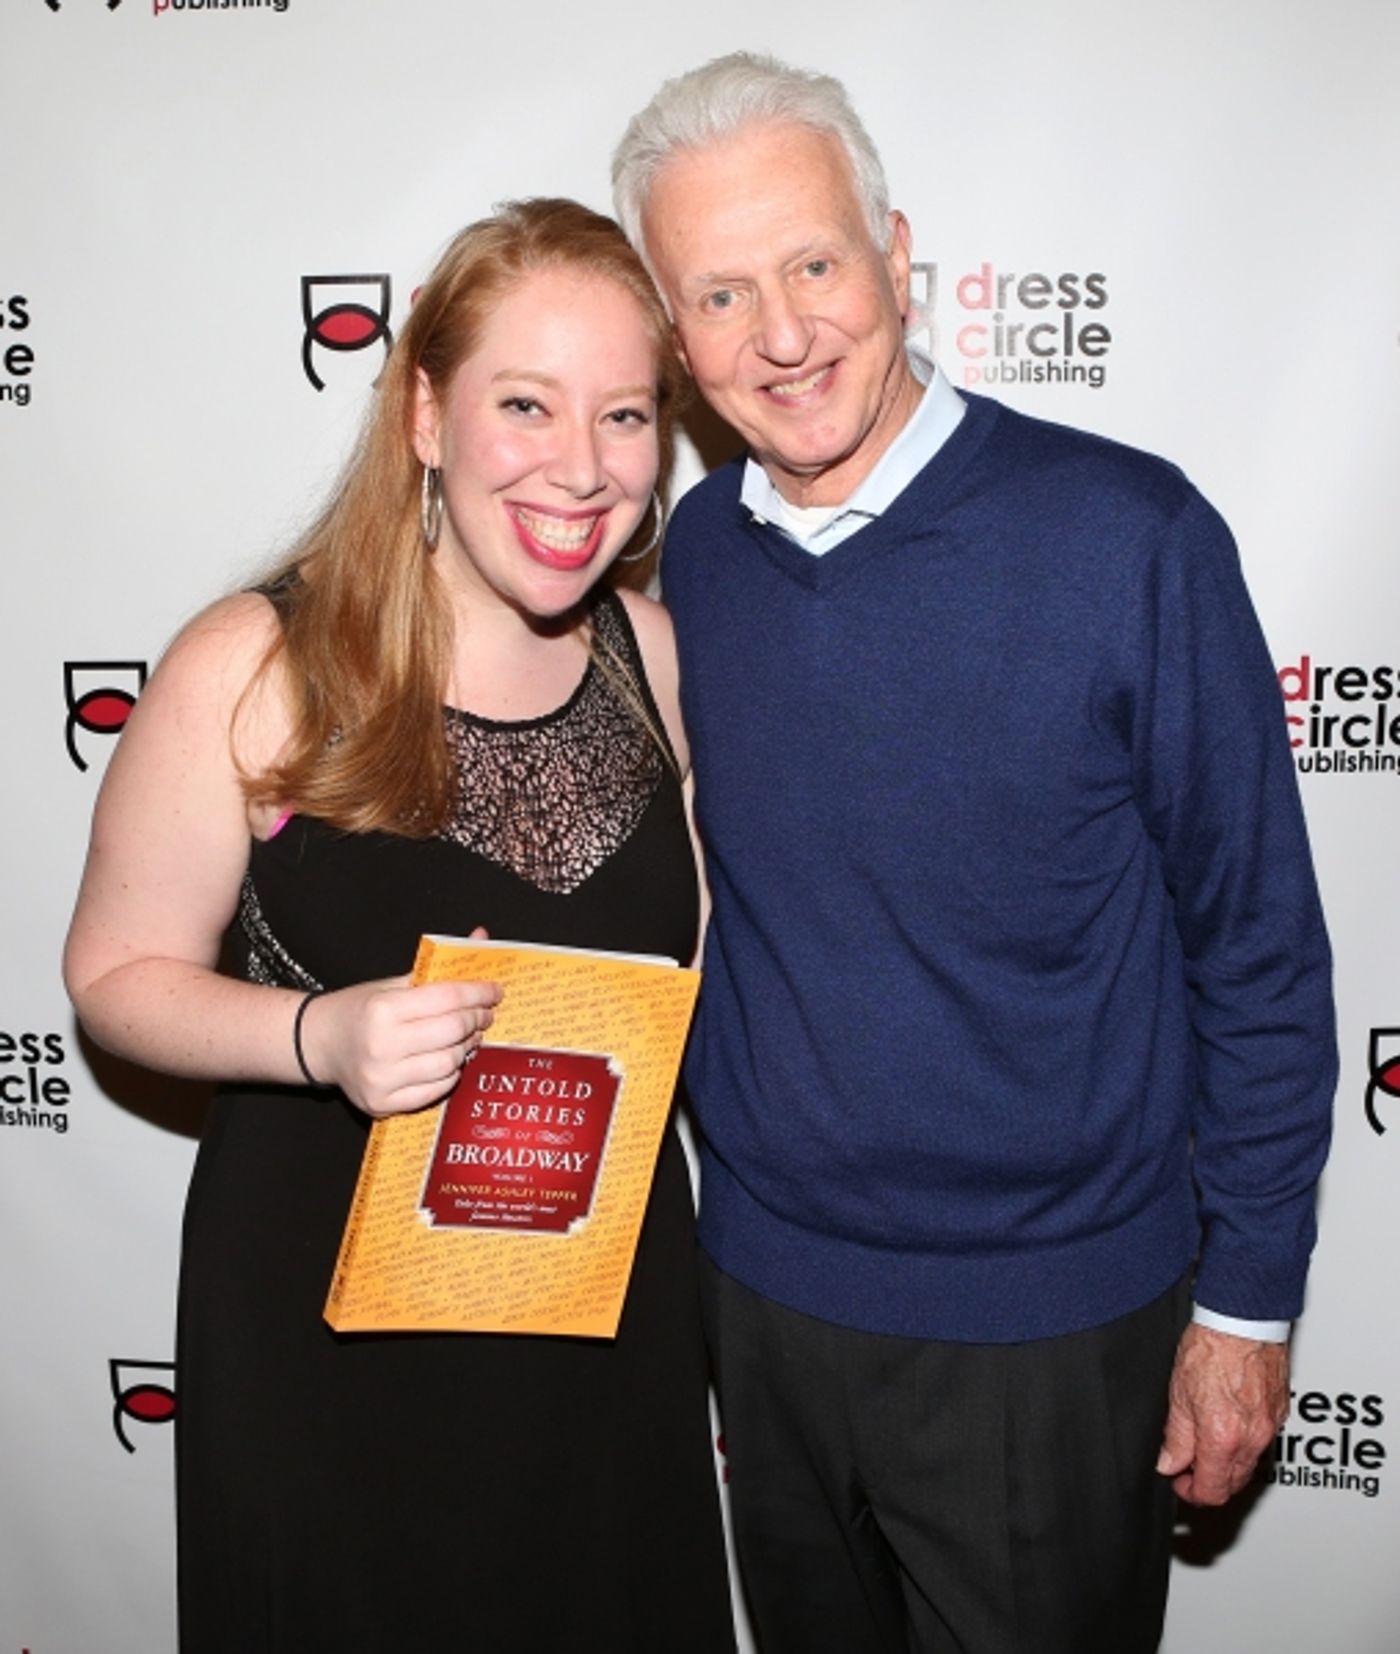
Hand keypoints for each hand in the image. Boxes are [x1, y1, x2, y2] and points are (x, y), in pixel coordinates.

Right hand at [300, 974, 500, 1117]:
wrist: (319, 1044)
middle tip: (484, 1014)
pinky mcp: (383, 1104)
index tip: (494, 991)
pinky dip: (450, 1074)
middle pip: (452, 1031)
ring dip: (466, 1048)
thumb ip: (438, 967)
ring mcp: (382, 1078)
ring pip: (449, 1063)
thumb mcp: (393, 984)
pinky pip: (436, 1090)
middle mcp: (381, 1045)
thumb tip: (480, 937)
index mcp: (383, 1008)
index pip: (447, 997)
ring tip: (467, 1037)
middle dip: (476, 1020)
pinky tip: (448, 1060)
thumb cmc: (360, 1010)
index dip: (478, 993)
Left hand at [1156, 1322, 1288, 1504]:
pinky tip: (1228, 1423)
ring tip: (1204, 1442)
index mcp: (1223, 1438)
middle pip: (1233, 1483)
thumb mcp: (1179, 1394)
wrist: (1242, 1320)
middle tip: (1188, 1466)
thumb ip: (1176, 1436)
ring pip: (1249, 1464)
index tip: (1180, 1483)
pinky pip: (1262, 1440)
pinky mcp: (1280, 1412)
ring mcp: (1270, 1426)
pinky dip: (1245, 1442)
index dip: (1192, 1494)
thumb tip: (1170, 1463)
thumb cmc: (1211, 1347)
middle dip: (1209, 1481)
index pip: (1212, 1491)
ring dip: (1227, 1463)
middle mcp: (1253, 1438)